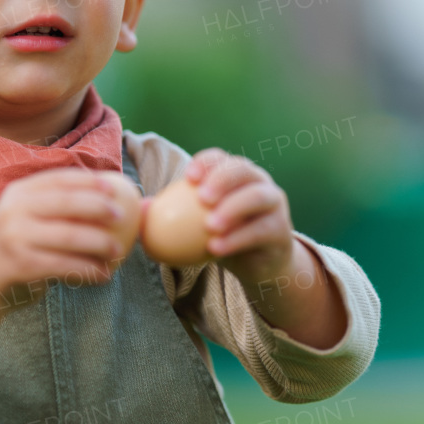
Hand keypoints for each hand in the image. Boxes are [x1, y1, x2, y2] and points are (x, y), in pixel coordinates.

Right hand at [0, 168, 128, 309]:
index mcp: (18, 193)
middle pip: (67, 203)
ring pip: (70, 236)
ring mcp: (15, 237)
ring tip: (118, 251)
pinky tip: (104, 275)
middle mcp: (14, 210)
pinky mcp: (21, 265)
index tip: (115, 187)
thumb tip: (107, 195)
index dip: (89, 181)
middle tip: (123, 215)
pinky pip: (65, 266)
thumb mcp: (24, 218)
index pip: (59, 179)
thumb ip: (53, 206)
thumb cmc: (14, 246)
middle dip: (99, 207)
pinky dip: (89, 270)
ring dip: (100, 243)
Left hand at [183, 147, 294, 282]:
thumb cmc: (219, 236)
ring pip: (258, 197)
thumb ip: (170, 214)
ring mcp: (273, 204)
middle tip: (202, 198)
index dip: (206, 163)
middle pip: (243, 170)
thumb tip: (142, 208)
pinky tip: (216, 248)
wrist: (256, 264)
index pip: (220, 158)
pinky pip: (261, 230)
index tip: (188, 178)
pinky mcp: (281, 230)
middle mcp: (258, 182)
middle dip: (222, 179)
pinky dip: (237, 238)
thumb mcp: (194, 225)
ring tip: (210, 226)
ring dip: (233, 209)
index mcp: (234, 173)